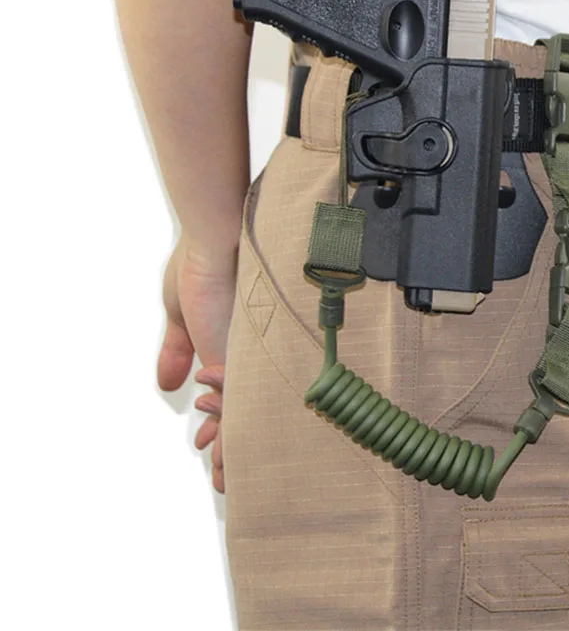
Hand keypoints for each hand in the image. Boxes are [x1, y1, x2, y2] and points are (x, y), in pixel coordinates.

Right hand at [158, 234, 237, 492]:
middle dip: (229, 449)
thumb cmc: (200, 266)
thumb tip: (165, 383)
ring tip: (223, 481)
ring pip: (244, 418)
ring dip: (231, 451)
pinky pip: (243, 408)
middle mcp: (243, 359)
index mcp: (228, 350)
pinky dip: (232, 437)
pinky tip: (223, 461)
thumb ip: (177, 350)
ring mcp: (247, 361)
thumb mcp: (180, 317)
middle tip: (221, 479)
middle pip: (240, 414)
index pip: (227, 399)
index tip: (205, 446)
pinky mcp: (245, 360)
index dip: (217, 427)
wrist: (217, 241)